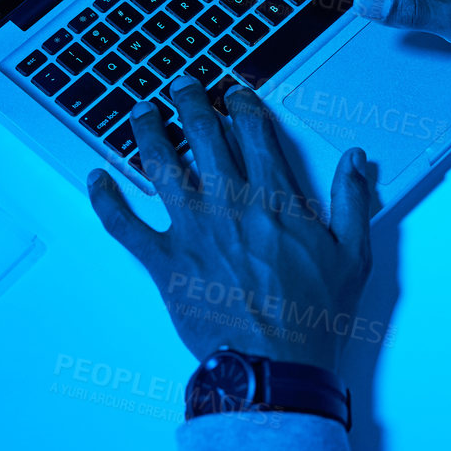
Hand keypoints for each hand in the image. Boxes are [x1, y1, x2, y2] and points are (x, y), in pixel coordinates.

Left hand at [86, 75, 375, 373]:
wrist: (273, 366)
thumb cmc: (310, 319)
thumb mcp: (352, 256)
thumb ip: (352, 201)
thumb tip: (354, 161)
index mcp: (274, 199)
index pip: (253, 131)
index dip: (241, 102)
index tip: (234, 91)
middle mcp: (228, 204)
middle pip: (203, 134)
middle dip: (190, 101)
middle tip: (181, 84)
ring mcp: (192, 230)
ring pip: (160, 164)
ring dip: (147, 130)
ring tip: (140, 110)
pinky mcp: (165, 262)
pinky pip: (125, 225)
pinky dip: (106, 200)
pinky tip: (96, 180)